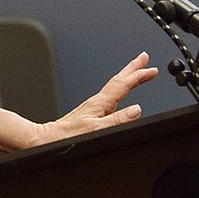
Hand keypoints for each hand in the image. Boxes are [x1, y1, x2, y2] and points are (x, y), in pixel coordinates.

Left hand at [33, 52, 156, 145]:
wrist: (46, 140)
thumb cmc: (67, 137)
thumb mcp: (96, 130)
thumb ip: (117, 120)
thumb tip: (137, 109)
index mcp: (99, 103)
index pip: (123, 85)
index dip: (138, 76)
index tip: (152, 69)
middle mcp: (96, 102)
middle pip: (118, 80)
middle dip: (132, 68)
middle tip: (144, 57)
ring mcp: (92, 107)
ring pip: (114, 87)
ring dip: (126, 77)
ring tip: (135, 71)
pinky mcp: (89, 113)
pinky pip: (109, 96)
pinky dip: (118, 90)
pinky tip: (119, 95)